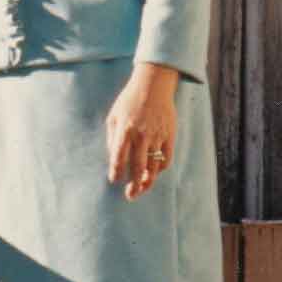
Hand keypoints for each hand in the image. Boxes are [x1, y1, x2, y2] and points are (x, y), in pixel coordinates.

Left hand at [106, 62, 177, 200]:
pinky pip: (166, 158)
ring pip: (154, 166)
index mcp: (125, 130)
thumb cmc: (129, 102)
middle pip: (138, 166)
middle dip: (134, 184)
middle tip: (130, 196)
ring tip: (142, 189)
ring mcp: (157, 136)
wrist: (153, 85)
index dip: (116, 171)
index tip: (114, 180)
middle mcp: (141, 135)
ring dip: (148, 181)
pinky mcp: (169, 135)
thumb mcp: (114, 116)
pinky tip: (154, 173)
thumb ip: (112, 138)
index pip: (119, 157)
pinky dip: (160, 169)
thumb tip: (114, 160)